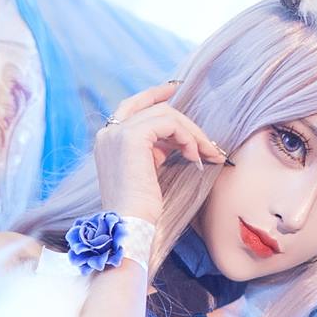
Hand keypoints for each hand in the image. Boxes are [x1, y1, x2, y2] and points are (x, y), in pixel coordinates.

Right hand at [93, 80, 227, 229]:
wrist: (130, 227)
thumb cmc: (141, 210)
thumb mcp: (147, 172)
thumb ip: (154, 151)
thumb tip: (177, 140)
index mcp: (107, 142)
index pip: (131, 106)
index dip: (153, 95)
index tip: (173, 89)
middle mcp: (108, 134)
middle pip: (152, 108)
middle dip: (185, 122)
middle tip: (209, 142)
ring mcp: (118, 134)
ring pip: (164, 114)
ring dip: (192, 133)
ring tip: (207, 155)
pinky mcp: (132, 137)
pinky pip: (168, 124)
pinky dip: (187, 138)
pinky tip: (194, 157)